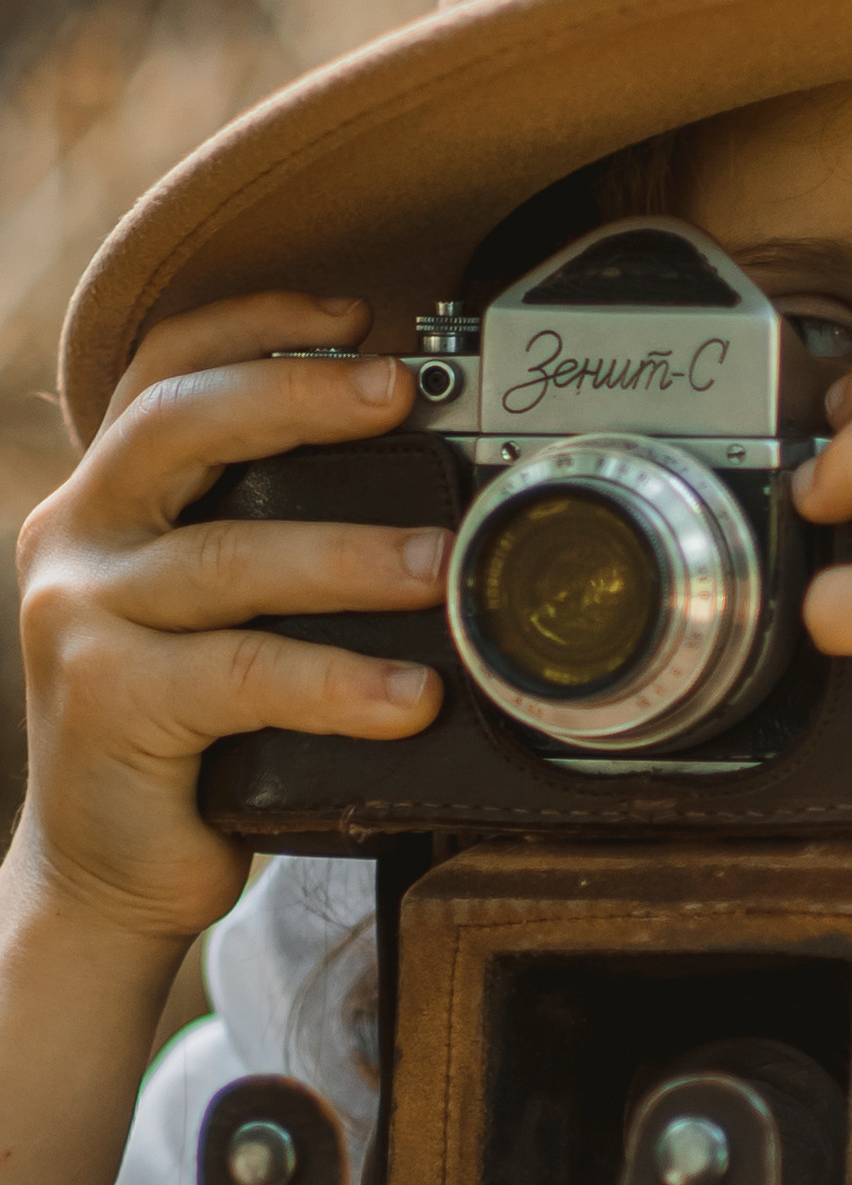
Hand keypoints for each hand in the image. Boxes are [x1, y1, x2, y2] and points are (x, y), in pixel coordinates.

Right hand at [11, 294, 447, 952]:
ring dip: (348, 556)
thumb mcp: (218, 620)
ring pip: (229, 559)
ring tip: (439, 565)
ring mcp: (84, 617)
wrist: (107, 870)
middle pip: (184, 427)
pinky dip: (338, 683)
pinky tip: (409, 696)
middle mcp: (78, 537)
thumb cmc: (189, 740)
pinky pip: (243, 675)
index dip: (256, 324)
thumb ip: (269, 549)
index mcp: (107, 499)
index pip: (165, 369)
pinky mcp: (110, 701)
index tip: (358, 314)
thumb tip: (428, 507)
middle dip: (299, 397)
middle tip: (401, 395)